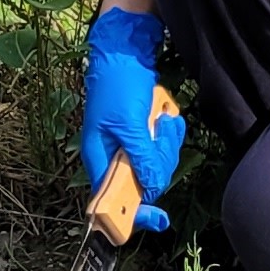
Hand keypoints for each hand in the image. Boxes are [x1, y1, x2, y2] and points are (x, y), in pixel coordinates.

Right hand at [80, 6, 184, 227]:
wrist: (125, 51)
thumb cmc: (117, 84)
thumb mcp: (129, 122)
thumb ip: (140, 157)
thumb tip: (152, 188)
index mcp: (99, 158)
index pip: (113, 200)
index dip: (134, 214)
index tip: (159, 219)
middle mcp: (114, 156)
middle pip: (144, 183)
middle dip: (159, 161)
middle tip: (160, 134)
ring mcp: (130, 145)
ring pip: (158, 164)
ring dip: (167, 143)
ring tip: (162, 118)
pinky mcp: (144, 134)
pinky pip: (164, 146)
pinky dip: (170, 131)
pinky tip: (165, 114)